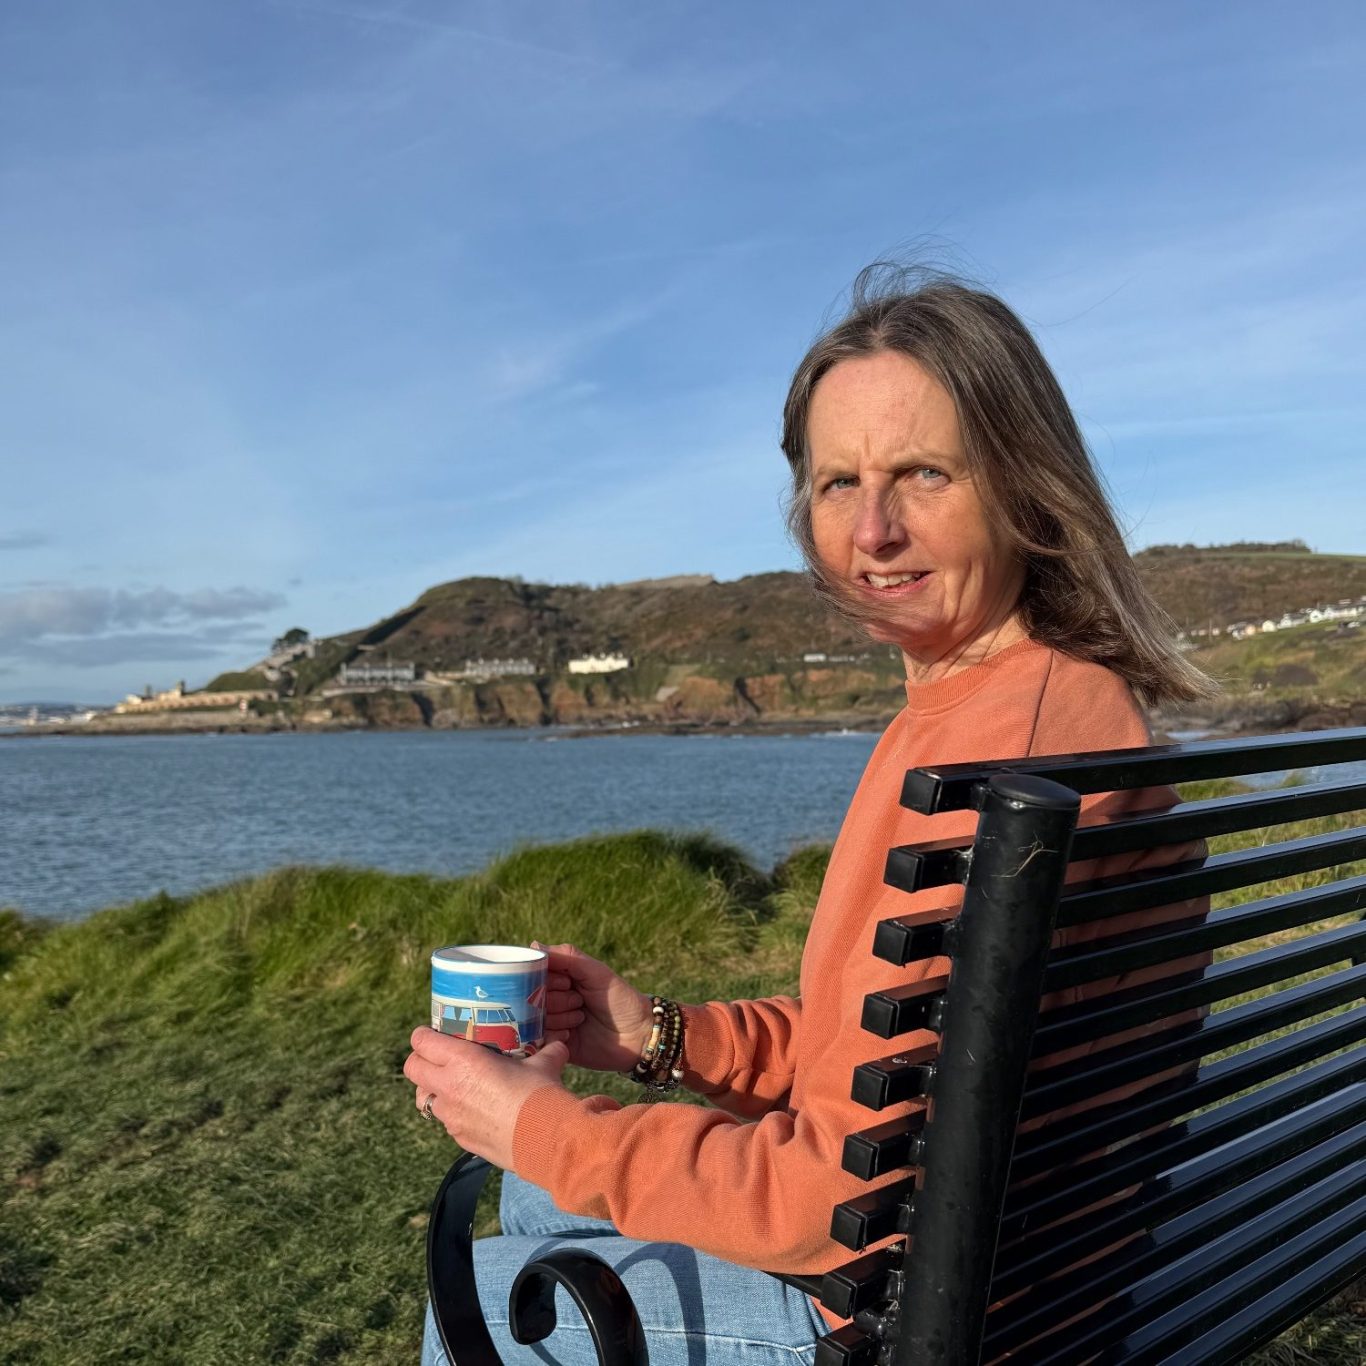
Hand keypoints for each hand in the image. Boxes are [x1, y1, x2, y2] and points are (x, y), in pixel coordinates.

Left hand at [405, 1027, 569, 1168]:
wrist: (545, 1140)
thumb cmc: (540, 1096)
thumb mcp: (544, 1064)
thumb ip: (547, 1050)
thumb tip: (559, 1043)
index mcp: (463, 1060)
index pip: (422, 1042)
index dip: (423, 1035)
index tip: (432, 1032)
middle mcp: (449, 1086)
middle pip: (412, 1068)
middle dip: (420, 1059)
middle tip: (437, 1056)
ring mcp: (450, 1116)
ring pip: (422, 1098)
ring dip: (432, 1089)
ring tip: (452, 1085)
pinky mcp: (458, 1137)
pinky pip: (444, 1120)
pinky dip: (452, 1112)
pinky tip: (474, 1110)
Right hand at [534, 941, 654, 1073]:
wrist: (637, 1036)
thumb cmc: (620, 999)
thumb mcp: (596, 972)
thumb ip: (566, 956)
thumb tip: (534, 945)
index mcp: (560, 978)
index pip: (535, 973)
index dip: (548, 978)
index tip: (568, 982)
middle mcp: (552, 999)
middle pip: (532, 996)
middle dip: (558, 999)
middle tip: (580, 1001)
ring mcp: (552, 1023)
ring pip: (535, 1018)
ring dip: (561, 1017)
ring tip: (581, 1018)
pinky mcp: (554, 1045)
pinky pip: (539, 1040)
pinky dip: (556, 1035)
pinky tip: (572, 1035)